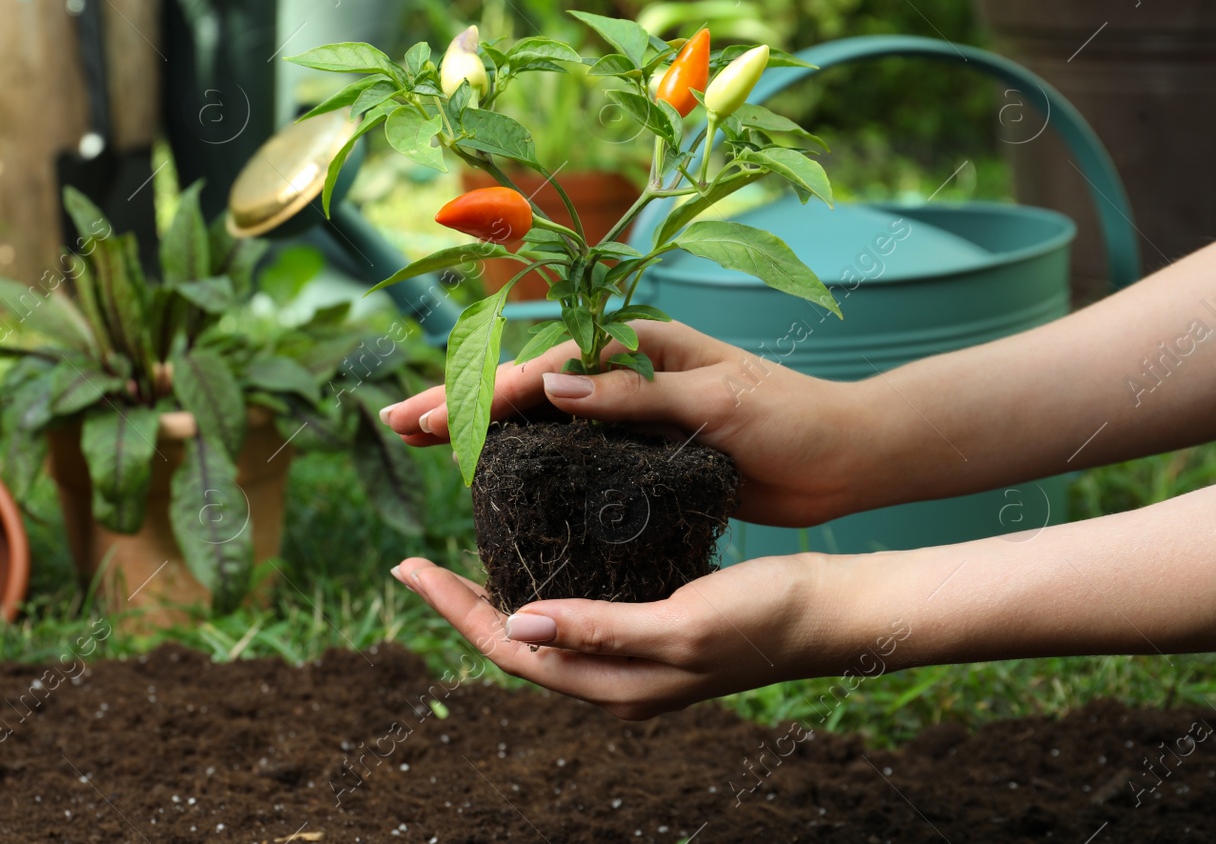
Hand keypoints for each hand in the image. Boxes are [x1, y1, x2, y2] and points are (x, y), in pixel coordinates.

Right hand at [381, 318, 867, 526]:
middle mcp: (624, 373)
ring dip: (478, 428)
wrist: (846, 459)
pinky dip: (521, 457)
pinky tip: (487, 474)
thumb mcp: (716, 401)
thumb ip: (634, 395)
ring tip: (420, 442)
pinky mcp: (638, 453)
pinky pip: (566, 451)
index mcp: (639, 345)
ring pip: (536, 417)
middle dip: (460, 401)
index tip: (435, 414)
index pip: (546, 366)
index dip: (485, 390)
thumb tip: (550, 388)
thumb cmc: (792, 420)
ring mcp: (627, 413)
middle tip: (396, 423)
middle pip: (526, 385)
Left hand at [391, 553, 826, 719]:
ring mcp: (632, 657)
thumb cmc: (765, 617)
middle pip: (514, 645)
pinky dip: (542, 586)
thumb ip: (600, 629)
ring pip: (542, 630)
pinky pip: (576, 613)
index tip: (410, 568)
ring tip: (454, 559)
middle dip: (460, 606)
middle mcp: (615, 679)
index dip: (455, 610)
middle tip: (413, 563)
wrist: (830, 613)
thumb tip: (518, 628)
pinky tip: (532, 556)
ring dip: (495, 598)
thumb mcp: (680, 623)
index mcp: (615, 685)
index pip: (510, 650)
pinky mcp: (651, 627)